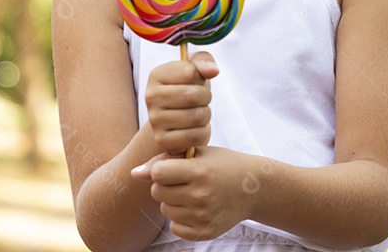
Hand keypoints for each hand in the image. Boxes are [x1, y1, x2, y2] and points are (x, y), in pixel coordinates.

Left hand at [131, 146, 257, 240]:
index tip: (174, 167)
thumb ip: (163, 160)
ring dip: (172, 201)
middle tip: (184, 180)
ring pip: (165, 210)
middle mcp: (200, 195)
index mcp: (199, 171)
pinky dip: (180, 218)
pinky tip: (195, 208)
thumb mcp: (197, 154)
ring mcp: (203, 216)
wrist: (253, 188)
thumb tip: (134, 174)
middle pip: (158, 192)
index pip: (158, 173)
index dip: (162, 169)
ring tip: (191, 193)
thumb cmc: (222, 165)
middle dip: (165, 185)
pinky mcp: (204, 233)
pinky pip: (174, 228)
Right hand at [145, 51, 218, 155]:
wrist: (175, 120)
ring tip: (197, 113)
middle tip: (200, 101)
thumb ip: (204, 61)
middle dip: (206, 98)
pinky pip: (194, 136)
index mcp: (156, 74)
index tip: (196, 82)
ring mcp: (154, 119)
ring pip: (197, 116)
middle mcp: (150, 96)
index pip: (191, 72)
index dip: (202, 79)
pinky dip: (202, 132)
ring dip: (205, 115)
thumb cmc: (189, 88)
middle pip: (194, 95)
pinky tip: (194, 128)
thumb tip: (212, 71)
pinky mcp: (162, 140)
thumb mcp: (196, 68)